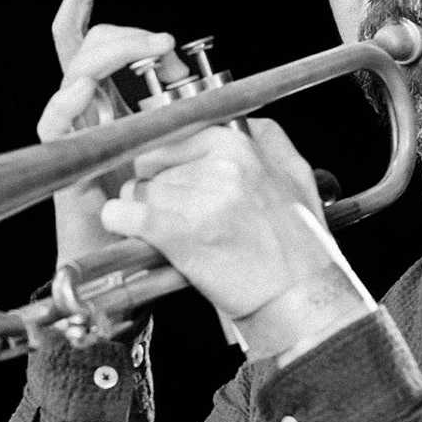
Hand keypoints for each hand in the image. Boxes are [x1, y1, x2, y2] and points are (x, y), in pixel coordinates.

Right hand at [37, 0, 188, 264]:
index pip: (85, 38)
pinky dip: (69, 103)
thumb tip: (191, 74)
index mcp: (103, 99)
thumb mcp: (176, 147)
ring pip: (74, 73)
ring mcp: (70, 133)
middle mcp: (81, 110)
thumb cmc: (152, 213)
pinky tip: (87, 95)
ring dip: (112, 56)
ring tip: (151, 57)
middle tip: (162, 43)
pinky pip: (54, 122)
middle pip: (82, 47)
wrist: (124, 264)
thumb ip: (177, 110)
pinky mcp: (62, 162)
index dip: (84, 0)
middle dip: (122, 34)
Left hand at [98, 117, 376, 361]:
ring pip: (140, 192)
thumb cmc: (300, 246)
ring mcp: (202, 198)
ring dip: (142, 213)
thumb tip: (237, 125)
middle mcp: (222, 165)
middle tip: (177, 216)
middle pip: (153, 165)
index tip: (172, 181)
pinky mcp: (181, 234)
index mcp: (243, 144)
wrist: (302, 297)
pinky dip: (119, 222)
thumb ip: (264, 141)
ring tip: (170, 234)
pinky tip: (125, 228)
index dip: (169, 164)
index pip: (175, 137)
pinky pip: (127, 215)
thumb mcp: (295, 175)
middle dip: (155, 190)